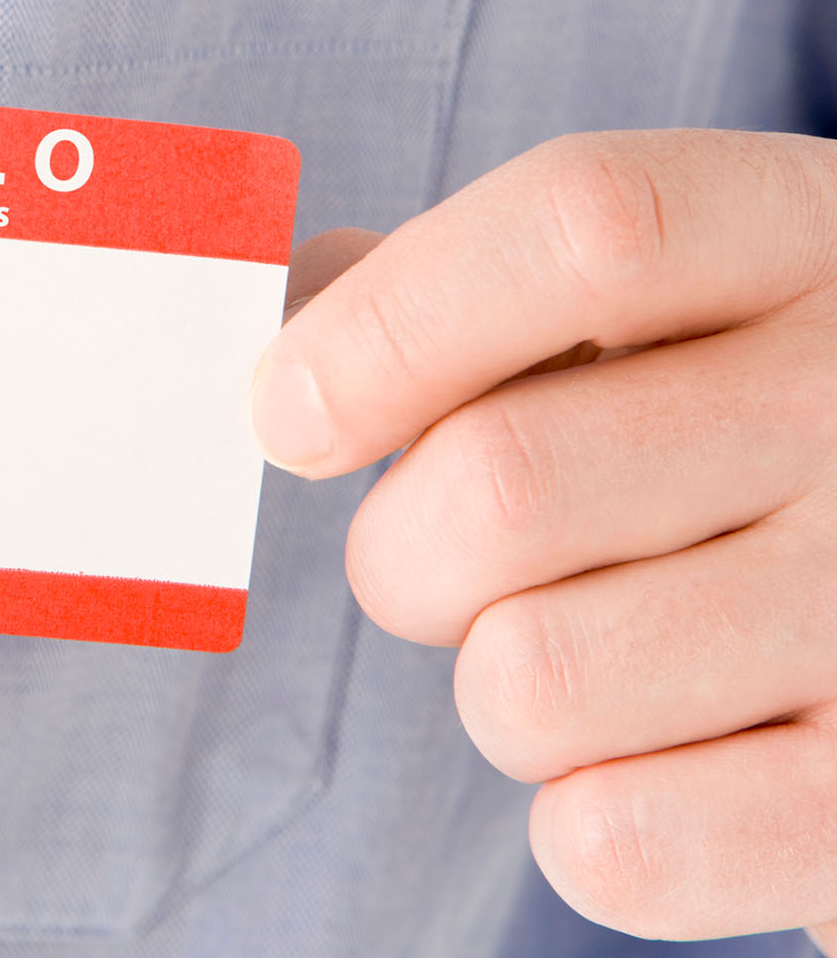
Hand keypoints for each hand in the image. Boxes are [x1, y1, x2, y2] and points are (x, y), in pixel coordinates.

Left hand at [255, 130, 836, 946]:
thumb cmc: (722, 430)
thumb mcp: (648, 306)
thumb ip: (462, 285)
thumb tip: (291, 298)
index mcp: (799, 243)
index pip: (580, 230)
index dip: (388, 326)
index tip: (287, 413)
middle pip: (501, 485)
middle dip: (404, 551)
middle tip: (443, 560)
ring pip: (528, 680)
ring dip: (495, 685)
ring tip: (590, 648)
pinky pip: (609, 843)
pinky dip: (581, 821)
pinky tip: (660, 758)